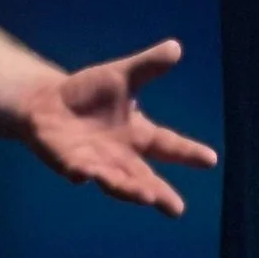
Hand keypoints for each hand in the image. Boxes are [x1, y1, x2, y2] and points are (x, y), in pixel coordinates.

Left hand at [21, 39, 219, 215]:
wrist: (48, 103)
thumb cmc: (89, 93)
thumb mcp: (121, 76)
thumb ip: (148, 66)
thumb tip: (176, 47)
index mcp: (137, 135)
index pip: (168, 145)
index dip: (188, 153)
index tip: (211, 160)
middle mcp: (120, 156)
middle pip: (144, 178)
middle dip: (159, 193)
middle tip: (177, 210)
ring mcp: (95, 163)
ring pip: (115, 181)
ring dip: (129, 189)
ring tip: (145, 197)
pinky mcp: (69, 163)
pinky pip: (78, 170)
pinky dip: (83, 174)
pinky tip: (85, 176)